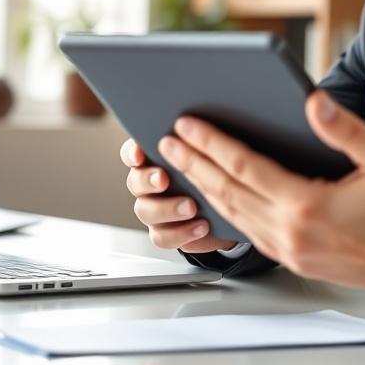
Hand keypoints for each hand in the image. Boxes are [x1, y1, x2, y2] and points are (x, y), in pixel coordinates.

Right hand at [119, 138, 236, 253]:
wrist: (231, 206)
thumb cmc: (217, 171)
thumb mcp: (211, 153)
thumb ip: (199, 143)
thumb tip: (200, 127)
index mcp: (155, 159)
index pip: (133, 152)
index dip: (132, 153)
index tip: (140, 153)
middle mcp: (149, 183)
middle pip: (135, 182)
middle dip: (147, 180)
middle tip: (163, 179)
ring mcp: (154, 209)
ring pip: (145, 211)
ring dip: (167, 209)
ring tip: (192, 206)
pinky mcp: (164, 232)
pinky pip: (161, 237)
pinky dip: (181, 233)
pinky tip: (202, 226)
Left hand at [158, 91, 364, 296]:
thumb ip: (345, 129)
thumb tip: (313, 103)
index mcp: (308, 206)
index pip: (245, 168)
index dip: (212, 144)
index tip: (188, 125)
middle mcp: (290, 233)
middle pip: (227, 192)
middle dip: (194, 163)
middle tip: (167, 140)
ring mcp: (288, 250)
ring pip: (232, 214)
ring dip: (204, 186)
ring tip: (182, 162)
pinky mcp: (292, 259)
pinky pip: (247, 230)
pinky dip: (225, 208)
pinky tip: (216, 194)